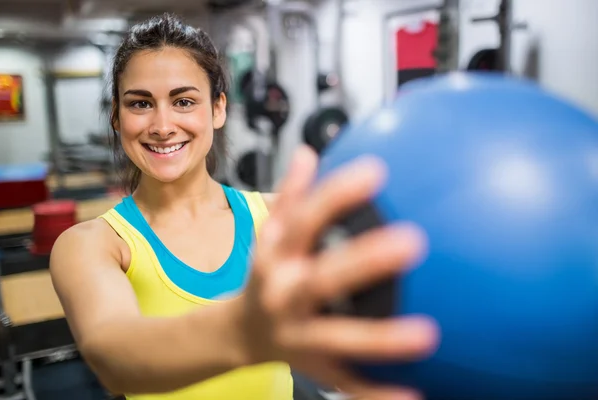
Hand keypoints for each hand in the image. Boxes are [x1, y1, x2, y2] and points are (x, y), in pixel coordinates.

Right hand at [239, 145, 438, 399]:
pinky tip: (415, 395)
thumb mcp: (269, 234)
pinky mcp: (314, 369)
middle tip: (413, 242)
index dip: (336, 194)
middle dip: (363, 262)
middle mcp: (284, 295)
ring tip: (428, 334)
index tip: (376, 171)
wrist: (238, 333)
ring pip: (338, 338)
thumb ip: (290, 195)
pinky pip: (346, 384)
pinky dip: (376, 394)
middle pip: (322, 278)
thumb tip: (309, 154)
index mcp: (276, 256)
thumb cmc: (264, 275)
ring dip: (380, 338)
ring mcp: (298, 335)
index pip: (303, 219)